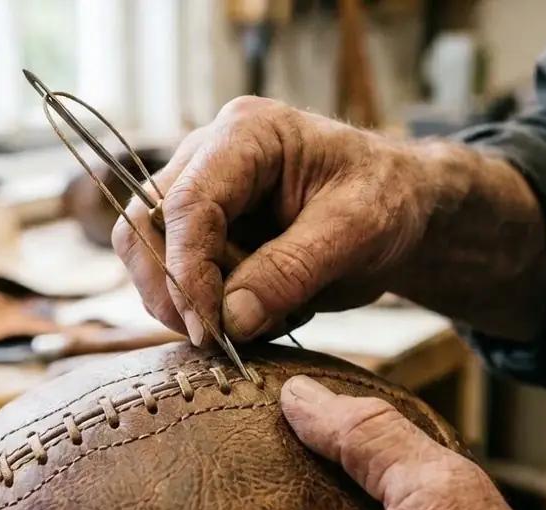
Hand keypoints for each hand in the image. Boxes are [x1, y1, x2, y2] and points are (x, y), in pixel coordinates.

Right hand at [113, 97, 545, 345]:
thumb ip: (293, 272)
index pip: (187, 203)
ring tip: (254, 320)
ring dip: (184, 302)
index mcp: (247, 134)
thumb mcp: (358, 233)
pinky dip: (200, 307)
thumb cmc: (387, 200)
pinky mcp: (200, 230)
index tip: (209, 330)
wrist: (400, 207)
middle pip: (145, 226)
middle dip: (174, 289)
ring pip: (146, 254)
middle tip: (219, 339)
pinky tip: (253, 313)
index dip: (187, 272)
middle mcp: (207, 155)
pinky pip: (170, 275)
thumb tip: (231, 321)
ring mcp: (198, 192)